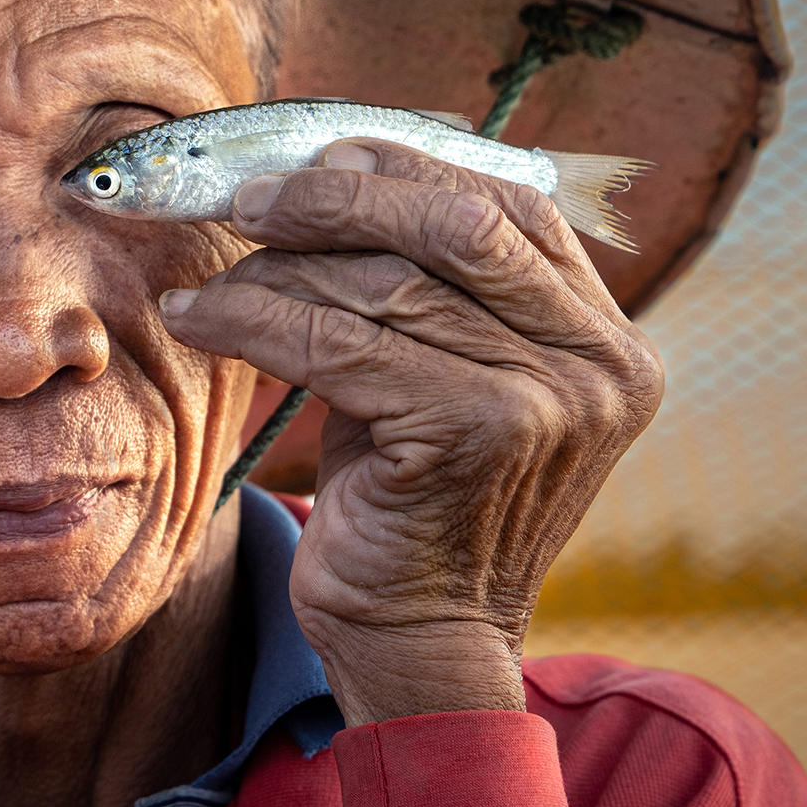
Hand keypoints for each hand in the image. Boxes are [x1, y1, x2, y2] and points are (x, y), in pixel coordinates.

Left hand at [157, 138, 662, 720]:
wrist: (419, 644)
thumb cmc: (412, 504)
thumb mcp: (441, 378)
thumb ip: (431, 288)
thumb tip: (335, 166)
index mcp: (607, 338)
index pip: (510, 204)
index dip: (407, 166)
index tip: (315, 163)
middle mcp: (601, 362)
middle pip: (457, 220)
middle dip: (341, 197)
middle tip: (250, 201)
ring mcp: (550, 397)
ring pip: (385, 283)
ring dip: (277, 271)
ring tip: (210, 281)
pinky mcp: (478, 431)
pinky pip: (339, 343)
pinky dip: (254, 321)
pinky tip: (199, 320)